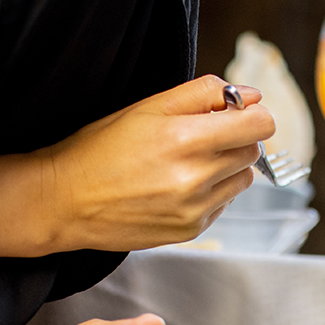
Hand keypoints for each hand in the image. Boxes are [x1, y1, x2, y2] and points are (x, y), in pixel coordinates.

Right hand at [33, 75, 274, 251]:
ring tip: (188, 162)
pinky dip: (211, 191)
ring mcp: (194, 208)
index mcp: (186, 139)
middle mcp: (195, 178)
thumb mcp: (148, 107)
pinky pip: (224, 203)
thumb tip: (251, 95)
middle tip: (202, 136)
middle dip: (236, 138)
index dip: (252, 114)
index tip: (236, 114)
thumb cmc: (100, 149)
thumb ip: (204, 94)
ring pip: (243, 179)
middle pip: (253, 151)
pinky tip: (178, 185)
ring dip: (227, 166)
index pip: (260, 125)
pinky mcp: (190, 230)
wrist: (64, 200)